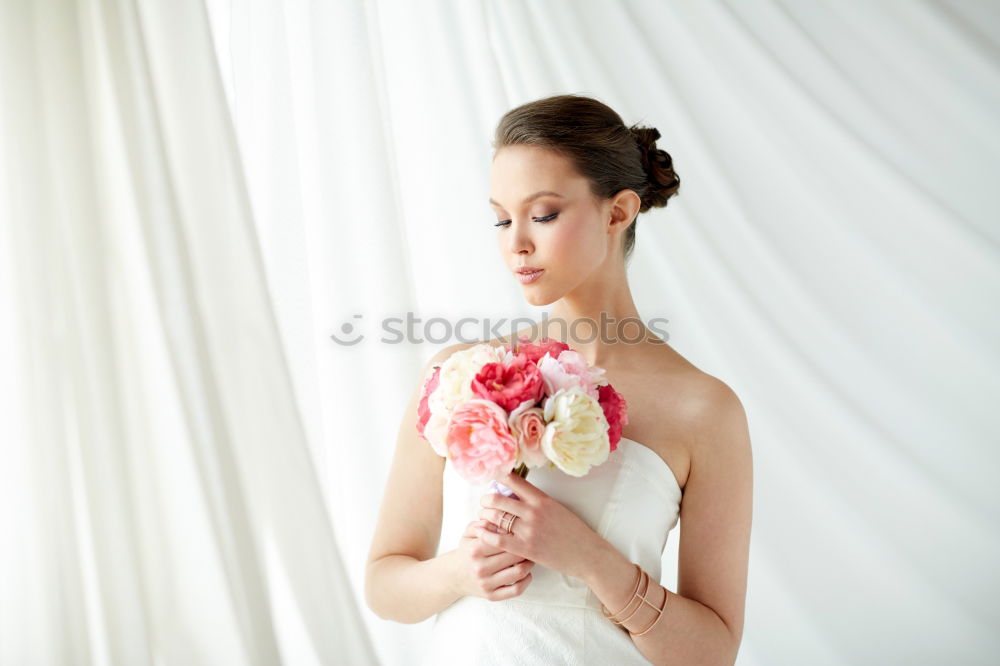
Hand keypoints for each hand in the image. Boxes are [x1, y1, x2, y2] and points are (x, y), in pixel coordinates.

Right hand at [451, 519, 534, 600]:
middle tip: (531, 544)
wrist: (454, 576)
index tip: (522, 532)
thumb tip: (501, 520)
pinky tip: (527, 573)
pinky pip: (516, 590)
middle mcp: (481, 567)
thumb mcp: (469, 533)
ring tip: (529, 557)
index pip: (504, 539)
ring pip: (519, 572)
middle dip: (526, 548)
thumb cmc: (466, 551)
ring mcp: (486, 583)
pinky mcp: (492, 596)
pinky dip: (526, 581)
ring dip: (529, 563)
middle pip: (514, 555)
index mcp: (475, 549)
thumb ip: (483, 523)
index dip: (516, 534)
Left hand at [477, 471, 600, 579]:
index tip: (492, 480)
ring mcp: (529, 530)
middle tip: (484, 503)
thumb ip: (537, 502)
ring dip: (485, 516)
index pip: (513, 481)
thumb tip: (516, 496)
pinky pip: (498, 539)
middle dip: (486, 500)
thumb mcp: (557, 508)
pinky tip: (481, 533)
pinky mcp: (526, 548)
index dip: (498, 478)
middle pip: (498, 499)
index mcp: (541, 499)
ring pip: (495, 517)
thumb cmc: (574, 532)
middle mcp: (533, 511)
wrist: (586, 554)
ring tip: (483, 517)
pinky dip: (486, 535)